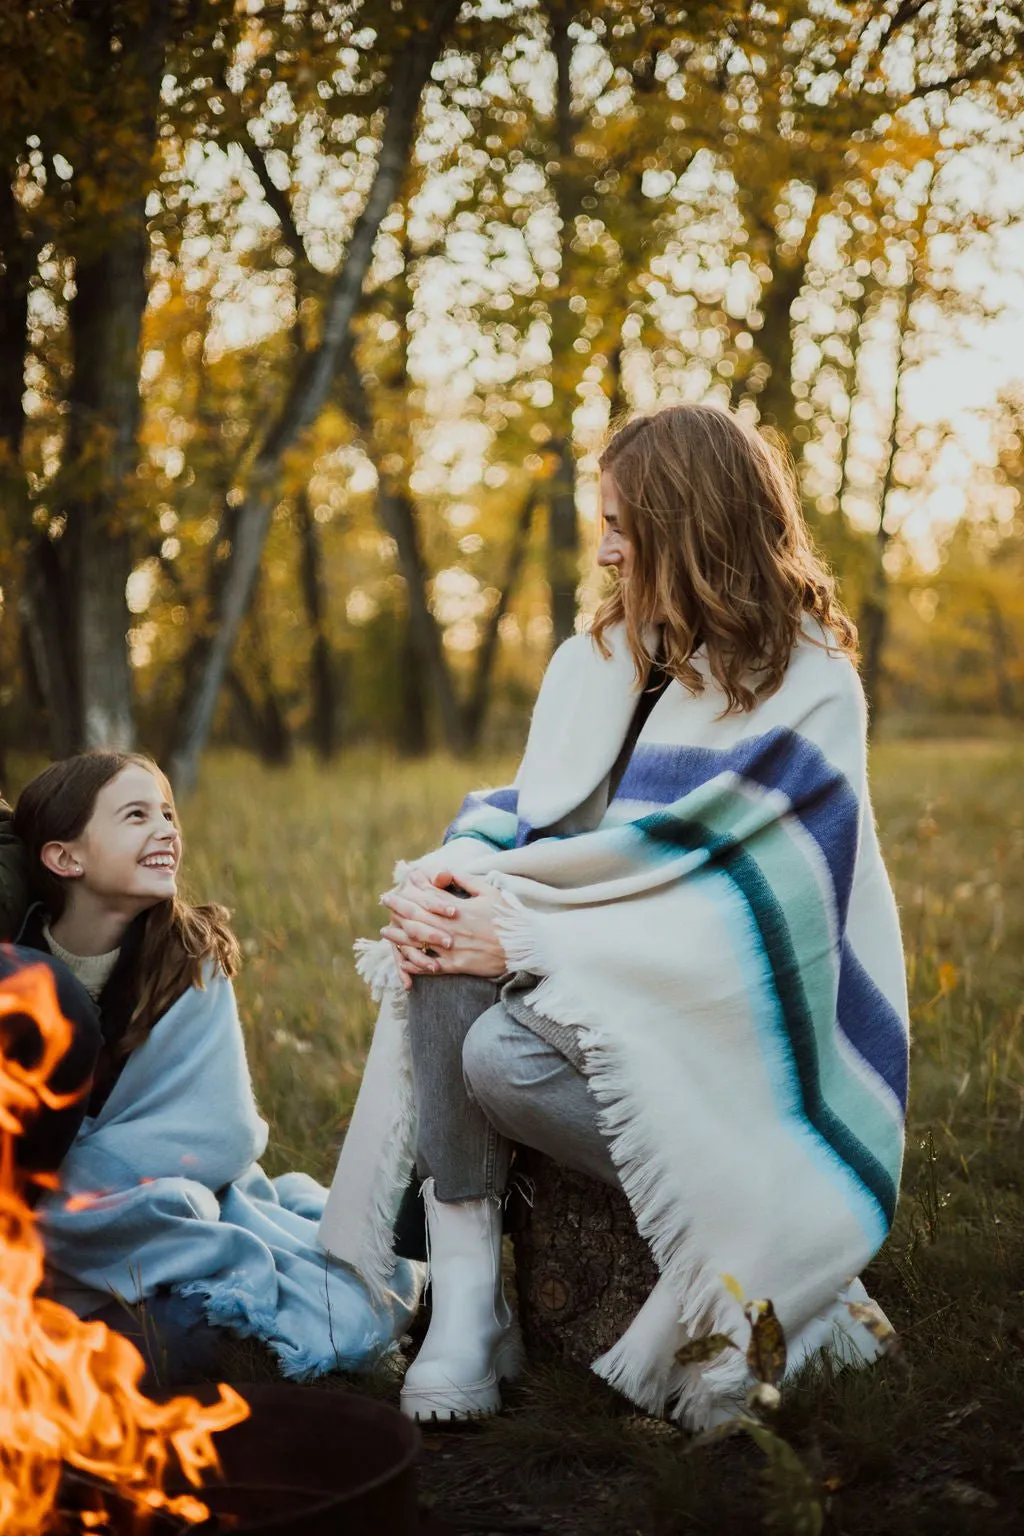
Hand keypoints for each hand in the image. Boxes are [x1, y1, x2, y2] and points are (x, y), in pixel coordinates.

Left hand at [380, 870, 507, 989]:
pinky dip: (415, 964)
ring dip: (399, 937)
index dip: (412, 890)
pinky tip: (403, 961)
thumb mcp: (489, 891)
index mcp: (459, 909)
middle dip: (399, 908)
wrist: (526, 946)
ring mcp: (453, 949)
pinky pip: (430, 967)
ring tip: (385, 932)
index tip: (400, 884)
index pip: (428, 897)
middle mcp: (452, 929)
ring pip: (419, 943)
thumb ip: (465, 880)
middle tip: (385, 901)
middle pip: (417, 918)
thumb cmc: (509, 916)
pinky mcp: (458, 966)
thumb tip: (443, 870)